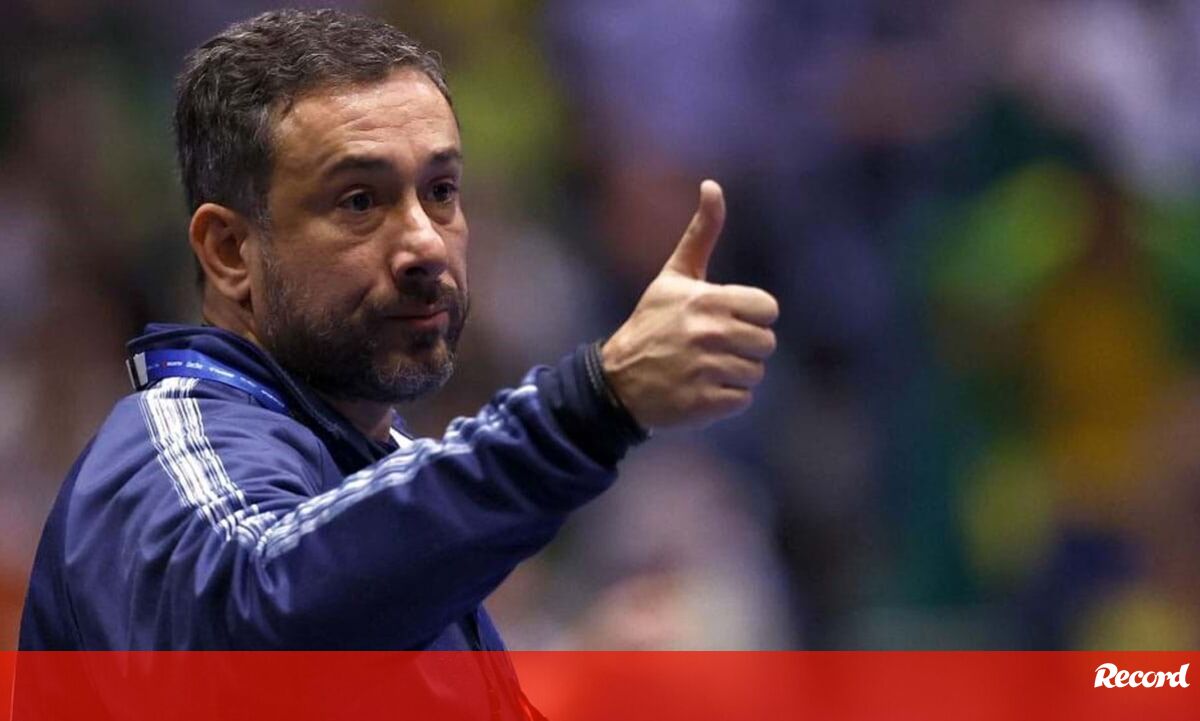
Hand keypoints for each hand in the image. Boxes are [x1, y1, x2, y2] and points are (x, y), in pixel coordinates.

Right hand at [601, 180, 778, 429]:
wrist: (616, 381)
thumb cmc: (651, 323)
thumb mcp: (674, 276)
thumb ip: (701, 233)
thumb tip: (712, 184)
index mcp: (708, 300)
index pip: (768, 310)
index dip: (751, 316)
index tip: (726, 319)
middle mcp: (709, 333)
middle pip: (766, 344)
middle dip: (745, 347)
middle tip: (713, 347)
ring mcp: (706, 369)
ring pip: (755, 373)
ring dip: (735, 374)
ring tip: (704, 368)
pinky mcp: (703, 403)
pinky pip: (742, 400)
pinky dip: (725, 400)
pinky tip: (700, 389)